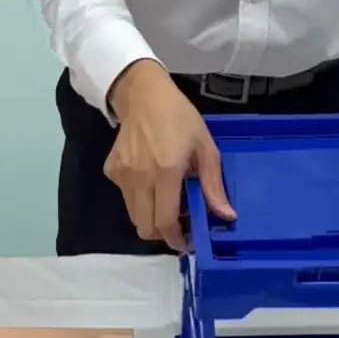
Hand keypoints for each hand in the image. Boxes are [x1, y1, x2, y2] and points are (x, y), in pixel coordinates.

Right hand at [105, 60, 235, 251]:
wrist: (142, 94)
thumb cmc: (179, 117)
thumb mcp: (205, 147)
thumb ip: (213, 185)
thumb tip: (226, 216)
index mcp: (166, 171)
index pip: (164, 221)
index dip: (175, 239)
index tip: (186, 243)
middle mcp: (140, 177)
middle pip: (145, 227)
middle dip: (162, 234)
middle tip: (178, 226)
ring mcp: (122, 175)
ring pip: (134, 216)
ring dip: (150, 218)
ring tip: (165, 204)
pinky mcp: (112, 171)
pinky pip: (125, 198)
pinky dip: (139, 200)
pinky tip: (150, 183)